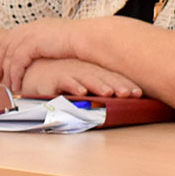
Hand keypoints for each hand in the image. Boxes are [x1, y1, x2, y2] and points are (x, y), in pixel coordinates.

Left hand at [0, 18, 84, 92]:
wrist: (88, 38)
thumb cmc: (82, 40)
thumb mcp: (62, 39)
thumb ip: (49, 44)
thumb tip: (47, 53)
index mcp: (37, 25)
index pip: (11, 35)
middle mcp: (30, 28)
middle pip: (5, 46)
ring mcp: (29, 35)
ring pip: (9, 57)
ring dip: (6, 74)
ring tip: (6, 87)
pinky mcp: (30, 45)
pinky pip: (16, 64)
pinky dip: (15, 76)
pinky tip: (16, 86)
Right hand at [19, 58, 143, 98]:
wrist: (35, 73)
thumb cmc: (64, 81)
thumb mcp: (85, 85)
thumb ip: (99, 91)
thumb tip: (122, 104)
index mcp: (95, 72)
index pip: (115, 78)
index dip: (127, 85)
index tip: (139, 93)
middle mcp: (85, 71)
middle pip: (105, 78)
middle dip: (118, 86)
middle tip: (129, 94)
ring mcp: (71, 72)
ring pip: (88, 78)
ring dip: (99, 85)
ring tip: (109, 93)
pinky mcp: (55, 78)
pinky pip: (65, 82)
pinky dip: (73, 87)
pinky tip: (81, 92)